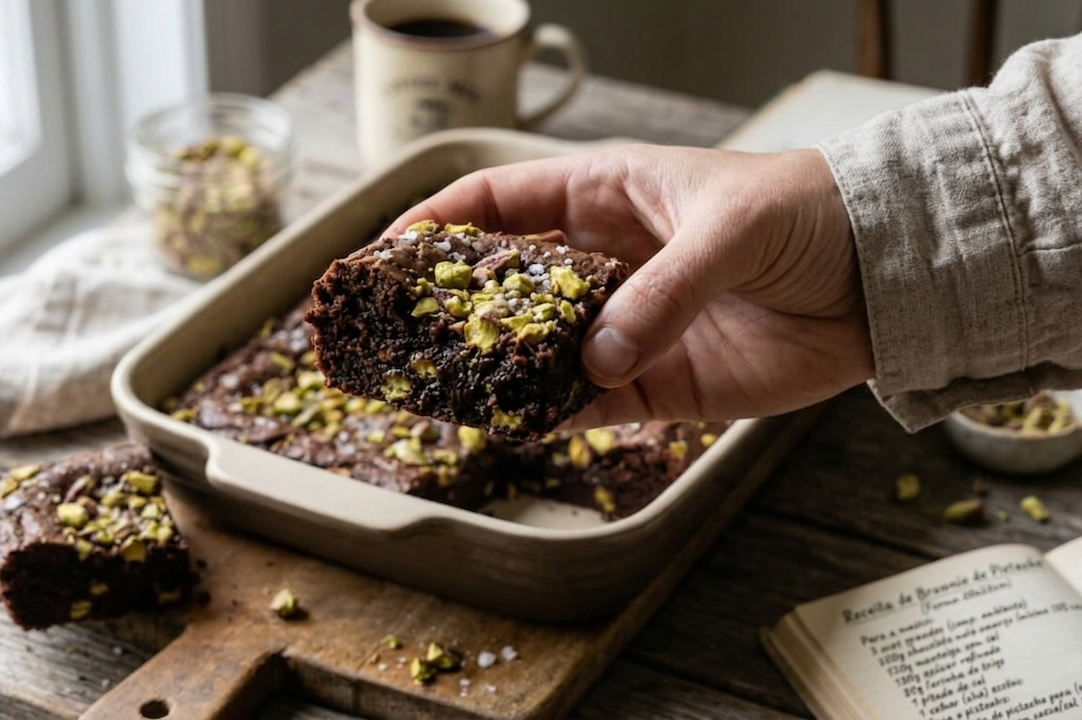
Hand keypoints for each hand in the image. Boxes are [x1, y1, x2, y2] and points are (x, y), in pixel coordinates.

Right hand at [389, 144, 874, 426]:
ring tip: (441, 390)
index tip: (383, 254)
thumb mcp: (730, 230)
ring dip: (493, 369)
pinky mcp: (658, 382)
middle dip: (450, 307)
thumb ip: (662, 290)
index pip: (498, 202)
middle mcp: (602, 261)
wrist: (884, 279)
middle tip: (397, 335)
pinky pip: (588, 403)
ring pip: (535, 350)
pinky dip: (554, 416)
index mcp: (605, 194)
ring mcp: (625, 325)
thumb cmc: (806, 214)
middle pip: (503, 284)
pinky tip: (519, 425)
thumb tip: (596, 355)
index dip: (436, 224)